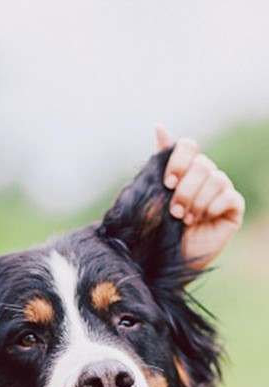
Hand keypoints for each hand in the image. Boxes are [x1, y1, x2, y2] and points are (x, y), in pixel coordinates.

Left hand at [155, 124, 244, 270]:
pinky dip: (213, 207)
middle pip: (202, 164)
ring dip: (196, 201)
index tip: (166, 182)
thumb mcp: (152, 195)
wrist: (165, 259)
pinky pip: (229, 196)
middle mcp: (203, 177)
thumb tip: (160, 126)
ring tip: (185, 219)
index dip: (179, 160)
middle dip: (184, 189)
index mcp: (183, 170)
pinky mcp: (233, 208)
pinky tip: (203, 219)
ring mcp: (220, 191)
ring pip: (216, 179)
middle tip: (173, 211)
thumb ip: (157, 163)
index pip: (188, 146)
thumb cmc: (156, 229)